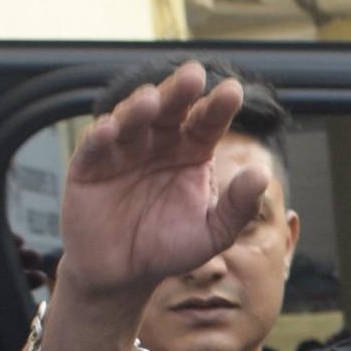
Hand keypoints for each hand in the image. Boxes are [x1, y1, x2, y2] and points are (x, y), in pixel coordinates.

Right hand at [58, 61, 268, 302]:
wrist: (124, 275)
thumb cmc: (170, 249)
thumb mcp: (213, 233)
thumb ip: (238, 206)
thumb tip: (262, 174)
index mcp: (191, 151)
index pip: (207, 122)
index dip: (218, 106)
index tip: (232, 92)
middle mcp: (158, 142)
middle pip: (170, 110)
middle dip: (179, 92)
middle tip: (193, 75)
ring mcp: (123, 150)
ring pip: (131, 119)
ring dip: (139, 108)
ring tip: (152, 101)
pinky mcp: (89, 165)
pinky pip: (94, 146)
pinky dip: (100, 135)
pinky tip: (110, 129)